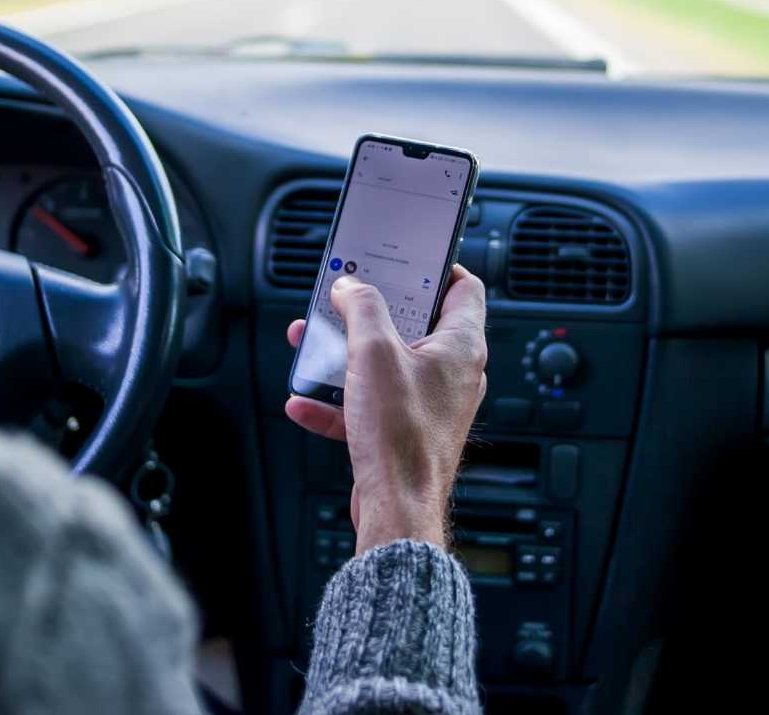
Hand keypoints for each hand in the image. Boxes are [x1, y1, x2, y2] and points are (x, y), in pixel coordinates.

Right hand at [285, 265, 487, 553]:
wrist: (397, 509)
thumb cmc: (402, 438)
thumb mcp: (374, 353)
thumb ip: (363, 309)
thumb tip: (353, 287)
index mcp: (460, 346)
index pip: (463, 288)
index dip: (434, 267)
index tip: (402, 258)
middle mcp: (452, 373)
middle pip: (415, 324)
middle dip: (371, 311)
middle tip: (346, 298)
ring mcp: (429, 404)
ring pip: (385, 364)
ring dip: (345, 354)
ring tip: (314, 345)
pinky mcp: (405, 430)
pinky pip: (369, 404)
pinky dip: (338, 400)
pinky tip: (305, 401)